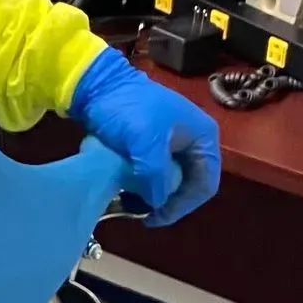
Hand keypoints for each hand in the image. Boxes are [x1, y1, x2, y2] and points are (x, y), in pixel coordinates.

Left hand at [67, 48, 220, 226]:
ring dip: (151, 194)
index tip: (155, 218)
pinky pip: (153, 172)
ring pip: (168, 180)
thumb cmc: (126, 108)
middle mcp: (192, 140)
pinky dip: (141, 184)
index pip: (204, 184)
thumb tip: (158, 202)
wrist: (97, 83)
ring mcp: (173, 142)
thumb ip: (157, 176)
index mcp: (203, 137)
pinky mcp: (152, 144)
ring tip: (129, 202)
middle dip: (165, 201)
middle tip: (141, 213)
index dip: (182, 206)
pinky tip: (125, 189)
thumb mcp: (146, 143)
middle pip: (187, 184)